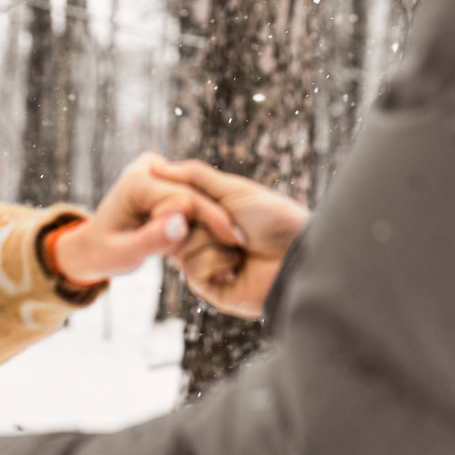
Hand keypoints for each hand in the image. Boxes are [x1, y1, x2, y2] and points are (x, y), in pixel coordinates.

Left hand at [55, 152, 241, 285]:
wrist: (94, 245)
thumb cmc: (106, 253)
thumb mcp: (124, 255)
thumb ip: (151, 240)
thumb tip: (182, 222)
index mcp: (136, 181)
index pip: (184, 198)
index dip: (210, 220)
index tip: (233, 243)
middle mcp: (148, 167)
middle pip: (194, 193)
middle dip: (216, 218)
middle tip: (242, 243)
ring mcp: (157, 168)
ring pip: (197, 193)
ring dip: (213, 217)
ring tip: (236, 241)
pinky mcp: (166, 176)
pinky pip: (193, 194)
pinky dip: (205, 215)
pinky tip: (223, 234)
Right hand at [157, 159, 306, 319]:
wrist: (298, 255)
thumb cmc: (273, 218)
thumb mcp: (232, 189)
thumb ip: (194, 177)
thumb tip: (156, 166)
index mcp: (208, 216)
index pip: (172, 206)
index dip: (179, 200)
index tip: (189, 196)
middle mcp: (204, 239)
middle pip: (171, 226)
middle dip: (201, 219)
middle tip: (231, 222)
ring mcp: (207, 264)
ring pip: (179, 248)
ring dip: (212, 240)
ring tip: (241, 243)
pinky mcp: (211, 289)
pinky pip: (191, 270)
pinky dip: (216, 260)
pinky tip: (238, 263)